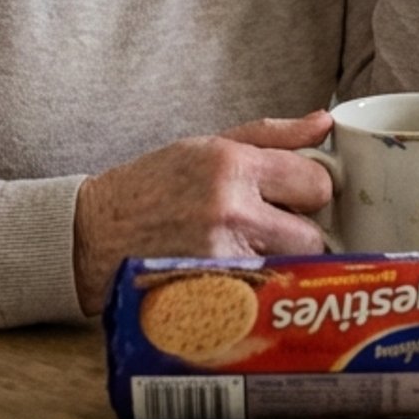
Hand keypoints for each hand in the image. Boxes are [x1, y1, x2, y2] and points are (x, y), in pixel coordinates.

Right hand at [71, 112, 333, 315]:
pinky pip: (260, 295)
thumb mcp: (210, 143)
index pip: (316, 183)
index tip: (298, 196)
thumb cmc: (155, 185)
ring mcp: (220, 256)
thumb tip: (323, 123)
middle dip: (302, 233)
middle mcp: (230, 210)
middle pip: (312, 235)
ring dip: (282, 264)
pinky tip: (237, 275)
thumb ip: (273, 134)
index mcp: (233, 165)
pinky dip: (257, 289)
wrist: (94, 234)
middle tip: (276, 229)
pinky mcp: (208, 293)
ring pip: (289, 269)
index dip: (313, 191)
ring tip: (255, 252)